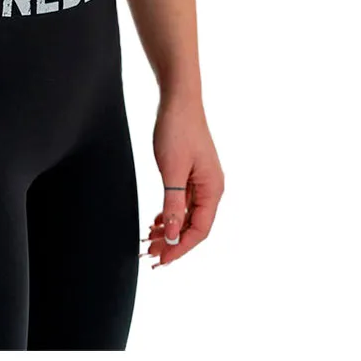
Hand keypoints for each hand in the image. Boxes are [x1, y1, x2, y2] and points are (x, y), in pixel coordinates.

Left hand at [141, 95, 223, 267]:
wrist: (178, 99)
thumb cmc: (177, 130)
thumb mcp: (171, 170)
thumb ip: (173, 204)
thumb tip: (173, 237)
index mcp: (212, 190)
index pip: (199, 231)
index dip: (180, 248)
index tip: (162, 261)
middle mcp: (211, 188)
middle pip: (193, 225)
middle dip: (172, 242)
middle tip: (149, 254)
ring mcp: (202, 180)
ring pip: (187, 214)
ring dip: (169, 229)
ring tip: (148, 240)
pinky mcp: (191, 172)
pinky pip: (183, 201)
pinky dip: (170, 213)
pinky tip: (156, 221)